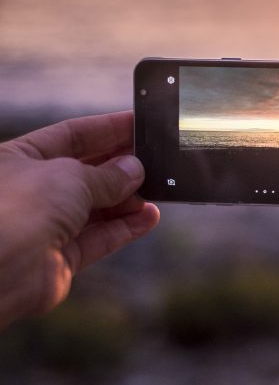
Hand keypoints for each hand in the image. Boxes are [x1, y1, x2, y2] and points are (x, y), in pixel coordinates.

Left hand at [0, 111, 159, 328]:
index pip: (69, 136)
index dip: (105, 129)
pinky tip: (148, 217)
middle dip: (120, 166)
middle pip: (84, 172)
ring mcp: (42, 226)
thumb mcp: (70, 176)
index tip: (138, 124)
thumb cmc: (17, 210)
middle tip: (153, 159)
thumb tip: (134, 170)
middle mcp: (27, 192)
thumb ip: (108, 174)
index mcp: (16, 159)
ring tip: (157, 190)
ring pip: (94, 208)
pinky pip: (97, 239)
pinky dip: (124, 228)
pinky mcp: (57, 260)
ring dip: (127, 199)